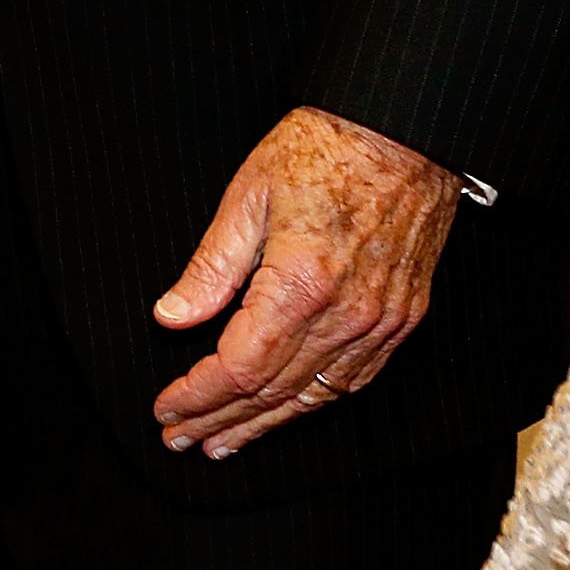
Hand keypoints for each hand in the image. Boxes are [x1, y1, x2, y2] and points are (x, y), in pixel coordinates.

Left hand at [150, 106, 462, 459]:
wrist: (405, 129)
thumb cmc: (321, 151)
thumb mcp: (247, 198)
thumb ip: (210, 268)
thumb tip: (171, 318)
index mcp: (300, 286)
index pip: (238, 368)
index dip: (197, 395)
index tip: (164, 410)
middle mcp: (347, 315)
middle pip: (273, 391)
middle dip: (220, 419)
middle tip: (180, 438)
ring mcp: (383, 320)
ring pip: (317, 395)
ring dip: (267, 423)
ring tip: (225, 440)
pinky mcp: (405, 315)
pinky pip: (357, 377)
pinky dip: (316, 401)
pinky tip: (290, 410)